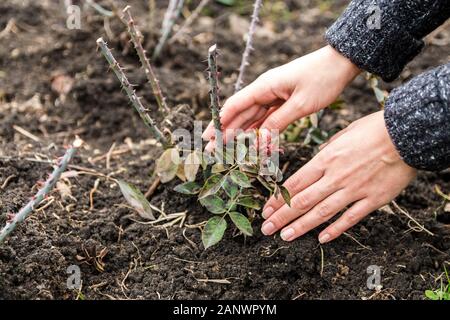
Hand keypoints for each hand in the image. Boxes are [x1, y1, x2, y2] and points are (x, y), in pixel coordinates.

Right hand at [202, 45, 359, 145]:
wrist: (341, 63)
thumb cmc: (323, 79)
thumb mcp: (301, 104)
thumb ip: (278, 122)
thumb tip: (260, 140)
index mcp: (265, 86)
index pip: (235, 105)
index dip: (220, 122)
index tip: (208, 137)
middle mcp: (264, 90)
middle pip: (240, 113)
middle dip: (224, 131)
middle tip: (211, 149)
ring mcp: (273, 94)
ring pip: (251, 117)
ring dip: (238, 133)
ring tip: (225, 148)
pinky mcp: (282, 99)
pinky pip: (265, 117)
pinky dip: (257, 130)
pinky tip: (249, 141)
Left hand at [260, 111, 416, 243]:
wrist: (407, 133)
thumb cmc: (374, 129)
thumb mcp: (343, 134)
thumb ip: (327, 150)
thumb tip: (317, 158)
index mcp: (326, 159)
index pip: (295, 183)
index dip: (278, 199)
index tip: (265, 210)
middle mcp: (335, 177)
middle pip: (302, 200)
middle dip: (281, 217)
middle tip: (266, 229)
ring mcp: (354, 189)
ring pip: (321, 212)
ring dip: (301, 226)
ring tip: (284, 236)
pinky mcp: (373, 199)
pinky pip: (351, 218)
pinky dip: (335, 229)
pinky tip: (322, 239)